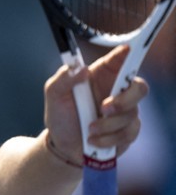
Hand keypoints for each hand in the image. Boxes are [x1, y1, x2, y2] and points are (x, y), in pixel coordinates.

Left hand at [43, 45, 147, 160]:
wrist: (63, 145)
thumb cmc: (61, 114)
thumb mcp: (54, 94)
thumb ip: (63, 78)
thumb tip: (81, 70)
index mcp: (101, 75)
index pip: (120, 60)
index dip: (127, 54)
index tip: (128, 49)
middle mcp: (117, 90)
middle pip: (139, 88)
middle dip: (124, 100)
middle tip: (104, 108)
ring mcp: (126, 111)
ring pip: (131, 114)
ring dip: (106, 125)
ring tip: (88, 129)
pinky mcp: (129, 130)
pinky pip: (128, 133)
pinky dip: (108, 138)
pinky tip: (94, 140)